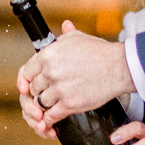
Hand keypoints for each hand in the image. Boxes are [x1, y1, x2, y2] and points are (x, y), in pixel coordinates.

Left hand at [19, 23, 133, 123]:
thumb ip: (65, 34)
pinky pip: (51, 116)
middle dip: (39, 92)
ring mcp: (59, 90)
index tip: (30, 85)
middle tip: (47, 94)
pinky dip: (50, 119)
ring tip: (53, 103)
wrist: (118, 68)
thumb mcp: (78, 37)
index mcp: (47, 55)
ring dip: (45, 105)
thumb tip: (64, 25)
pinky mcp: (70, 104)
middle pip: (33, 88)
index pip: (26, 72)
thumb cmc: (100, 52)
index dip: (28, 80)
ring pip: (40, 103)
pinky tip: (53, 118)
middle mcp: (50, 72)